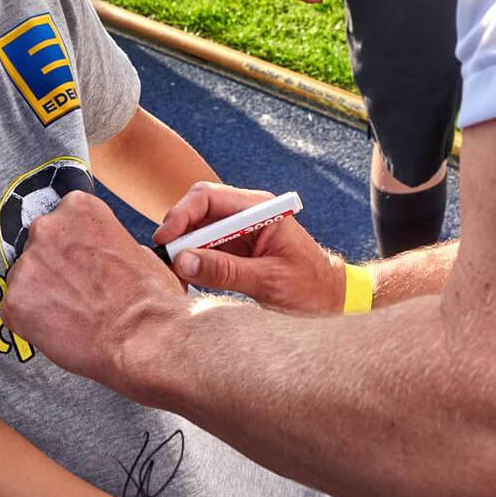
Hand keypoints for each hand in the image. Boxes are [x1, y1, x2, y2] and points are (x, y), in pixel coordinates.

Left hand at [0, 191, 189, 396]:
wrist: (144, 337)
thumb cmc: (149, 299)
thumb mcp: (135, 249)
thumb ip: (104, 244)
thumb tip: (97, 257)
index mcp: (78, 208)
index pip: (60, 222)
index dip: (71, 249)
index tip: (82, 266)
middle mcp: (46, 228)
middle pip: (38, 249)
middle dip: (52, 271)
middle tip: (77, 295)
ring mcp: (27, 265)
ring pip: (23, 281)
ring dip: (40, 297)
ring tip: (72, 317)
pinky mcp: (14, 301)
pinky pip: (14, 312)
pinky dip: (31, 324)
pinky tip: (59, 331)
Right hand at [156, 183, 344, 315]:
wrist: (331, 299)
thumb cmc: (310, 287)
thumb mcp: (268, 281)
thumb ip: (225, 271)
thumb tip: (183, 262)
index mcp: (259, 209)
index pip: (207, 197)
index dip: (180, 215)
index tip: (165, 241)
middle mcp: (245, 214)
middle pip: (196, 211)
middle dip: (177, 234)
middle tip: (164, 263)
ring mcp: (238, 232)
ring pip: (196, 231)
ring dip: (182, 251)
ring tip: (174, 277)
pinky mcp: (233, 250)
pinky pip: (203, 249)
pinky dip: (191, 263)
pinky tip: (187, 282)